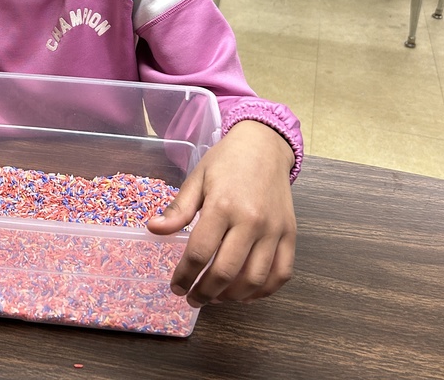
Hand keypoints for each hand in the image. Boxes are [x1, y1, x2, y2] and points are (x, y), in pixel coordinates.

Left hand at [147, 120, 295, 306]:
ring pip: (255, 279)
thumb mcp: (197, 179)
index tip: (175, 286)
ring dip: (232, 297)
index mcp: (223, 206)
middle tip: (193, 298)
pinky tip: (246, 293)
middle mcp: (251, 221)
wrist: (264, 146)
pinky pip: (281, 274)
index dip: (184, 275)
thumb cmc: (226, 162)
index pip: (200, 252)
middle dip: (205, 292)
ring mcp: (274, 230)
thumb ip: (178, 209)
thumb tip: (153, 230)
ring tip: (216, 298)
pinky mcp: (290, 234)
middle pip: (226, 272)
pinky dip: (264, 291)